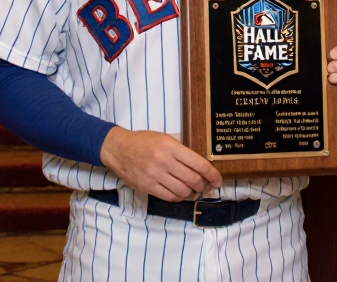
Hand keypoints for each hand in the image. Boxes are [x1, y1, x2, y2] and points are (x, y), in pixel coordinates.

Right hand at [99, 127, 221, 201]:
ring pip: (182, 191)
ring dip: (192, 193)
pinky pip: (169, 197)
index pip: (198, 164)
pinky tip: (182, 194)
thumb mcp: (164, 137)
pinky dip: (179, 197)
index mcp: (170, 147)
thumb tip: (202, 160)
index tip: (218, 179)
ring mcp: (154, 175)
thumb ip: (181, 148)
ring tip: (195, 190)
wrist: (118, 149)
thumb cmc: (143, 141)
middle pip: (193, 179)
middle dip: (204, 185)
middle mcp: (163, 161)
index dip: (212, 174)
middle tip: (208, 186)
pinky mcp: (147, 186)